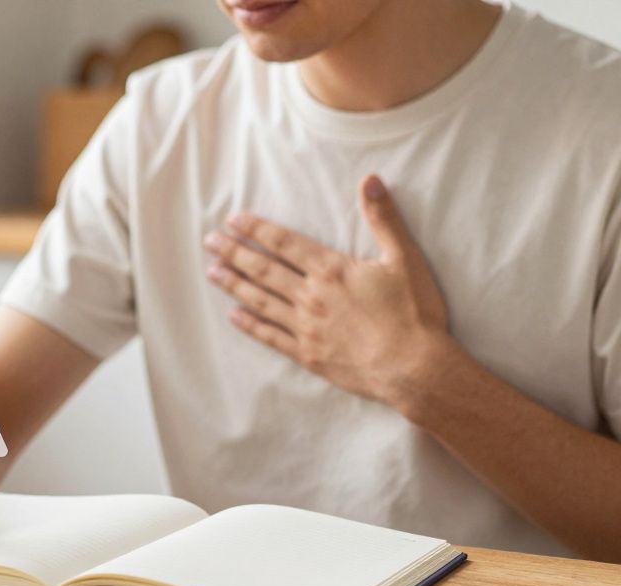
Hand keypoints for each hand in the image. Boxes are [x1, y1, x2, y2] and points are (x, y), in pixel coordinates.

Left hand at [203, 174, 452, 407]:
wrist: (413, 367)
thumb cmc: (413, 313)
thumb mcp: (403, 258)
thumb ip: (383, 218)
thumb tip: (370, 180)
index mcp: (331, 270)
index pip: (284, 243)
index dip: (256, 230)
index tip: (232, 220)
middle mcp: (311, 296)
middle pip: (263, 269)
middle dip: (234, 253)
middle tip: (209, 241)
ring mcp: (305, 327)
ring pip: (260, 300)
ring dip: (234, 284)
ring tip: (212, 272)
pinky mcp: (307, 354)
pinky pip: (270, 336)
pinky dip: (250, 325)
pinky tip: (233, 315)